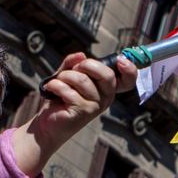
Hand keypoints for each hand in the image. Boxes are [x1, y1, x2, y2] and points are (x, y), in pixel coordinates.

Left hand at [9, 53, 135, 175]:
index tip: (121, 61)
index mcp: (106, 87)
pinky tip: (51, 90)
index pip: (128, 80)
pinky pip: (69, 91)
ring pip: (83, 80)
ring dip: (64, 76)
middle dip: (86, 65)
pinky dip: (55, 85)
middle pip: (107, 75)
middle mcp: (106, 97)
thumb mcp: (66, 74)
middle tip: (71, 70)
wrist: (47, 122)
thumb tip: (81, 55)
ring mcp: (96, 106)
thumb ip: (73, 63)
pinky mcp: (83, 112)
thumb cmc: (59, 98)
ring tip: (57, 82)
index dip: (130, 69)